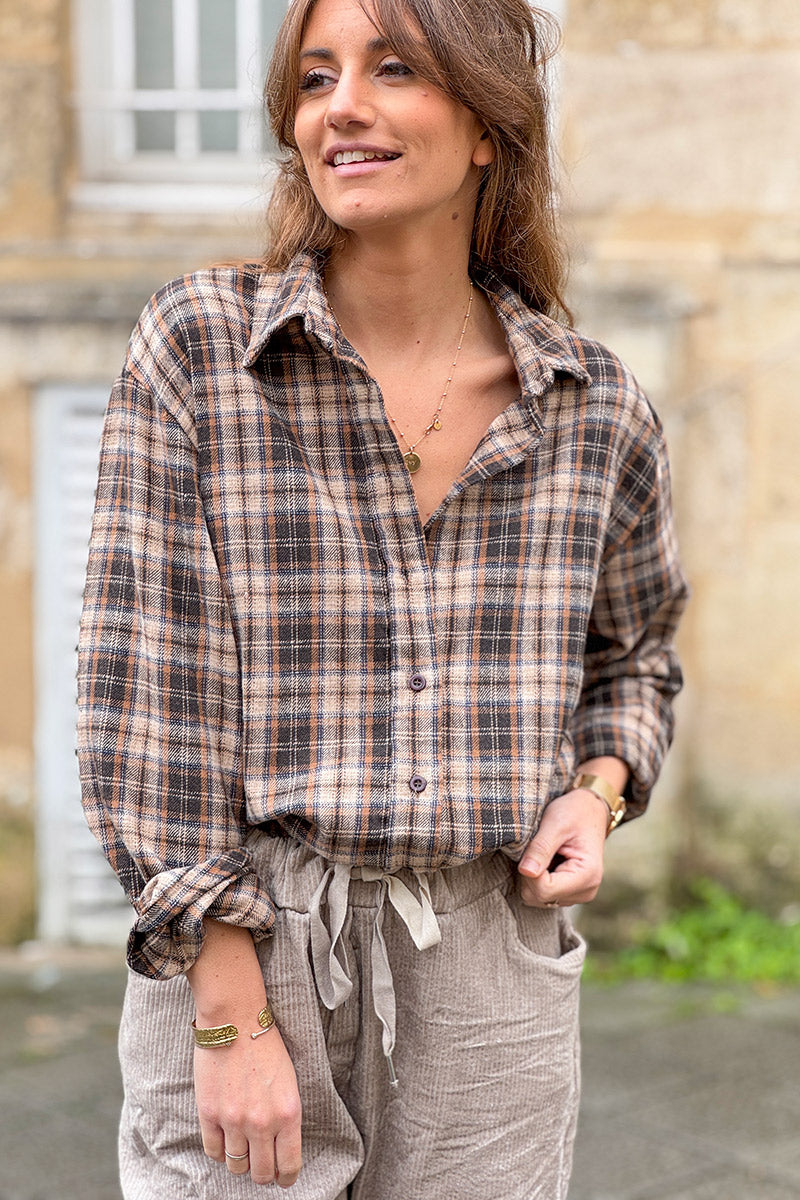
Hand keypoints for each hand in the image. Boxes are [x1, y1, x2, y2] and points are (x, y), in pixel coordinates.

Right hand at [194, 1022, 301, 1187]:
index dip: (286, 1178)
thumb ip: (284, 1115)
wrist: (236, 1019)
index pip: (288, 1165)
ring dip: (240, 1163)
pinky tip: (224, 1140)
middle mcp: (262, 1123)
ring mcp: (233, 1120)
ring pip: (236, 1166)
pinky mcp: (209, 1114)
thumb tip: (280, 1145)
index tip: (283, 1178)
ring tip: (242, 1152)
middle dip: (262, 1174)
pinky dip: (219, 1151)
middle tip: (261, 1167)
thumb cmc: (266, 1045)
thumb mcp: (289, 1081)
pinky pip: (213, 1151)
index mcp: (288, 1113)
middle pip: (261, 1173)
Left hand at [517, 788, 608, 906]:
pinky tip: (547, 861)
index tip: (534, 849)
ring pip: (537, 898)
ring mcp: (578, 895)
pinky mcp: (569, 894)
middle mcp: (586, 891)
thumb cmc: (574, 812)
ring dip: (533, 876)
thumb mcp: (556, 823)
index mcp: (587, 875)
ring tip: (545, 853)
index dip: (530, 871)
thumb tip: (526, 872)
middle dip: (530, 874)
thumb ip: (541, 848)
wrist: (589, 811)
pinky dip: (537, 879)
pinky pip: (541, 895)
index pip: (544, 890)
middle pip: (539, 897)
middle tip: (539, 849)